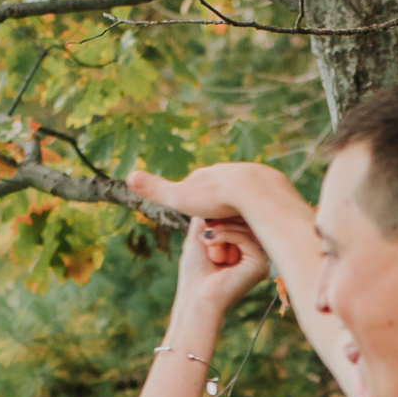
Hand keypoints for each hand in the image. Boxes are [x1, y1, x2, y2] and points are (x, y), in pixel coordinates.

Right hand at [129, 159, 274, 229]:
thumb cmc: (216, 199)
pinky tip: (258, 222)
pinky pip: (260, 201)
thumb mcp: (180, 198)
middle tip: (218, 223)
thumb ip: (156, 189)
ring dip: (239, 207)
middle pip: (218, 189)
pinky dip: (256, 211)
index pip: (195, 187)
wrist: (253, 192)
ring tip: (239, 225)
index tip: (195, 216)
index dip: (193, 202)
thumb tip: (129, 176)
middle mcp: (227, 171)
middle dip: (217, 204)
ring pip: (240, 194)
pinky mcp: (269, 185)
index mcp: (206, 175)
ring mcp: (250, 176)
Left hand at [169, 209, 270, 325]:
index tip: (206, 220)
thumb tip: (210, 194)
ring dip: (223, 228)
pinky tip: (212, 242)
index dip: (224, 213)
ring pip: (247, 226)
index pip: (241, 218)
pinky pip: (247, 237)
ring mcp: (260, 259)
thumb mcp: (199, 237)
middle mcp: (257, 253)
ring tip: (207, 239)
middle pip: (246, 219)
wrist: (196, 299)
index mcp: (246, 248)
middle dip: (224, 218)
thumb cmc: (195, 273)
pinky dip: (227, 235)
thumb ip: (207, 217)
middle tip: (206, 228)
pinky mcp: (260, 265)